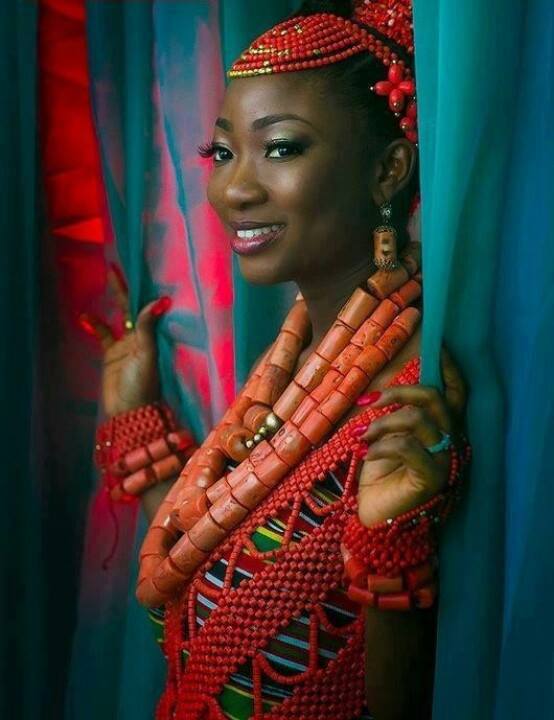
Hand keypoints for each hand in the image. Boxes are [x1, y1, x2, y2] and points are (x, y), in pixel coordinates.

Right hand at [79, 264, 171, 416]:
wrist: (129, 411)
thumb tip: (160, 300)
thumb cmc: (143, 384)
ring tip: (101, 283)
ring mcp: (125, 345)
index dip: (139, 290)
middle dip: (123, 290)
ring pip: (117, 319)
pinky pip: (102, 335)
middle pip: (131, 308)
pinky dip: (95, 325)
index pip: (144, 307)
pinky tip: (85, 316)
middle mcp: (140, 337)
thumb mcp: (146, 354)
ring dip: (110, 304)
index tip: (135, 270)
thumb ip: (147, 327)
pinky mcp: (111, 355)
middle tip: (113, 268)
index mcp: (151, 336)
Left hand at [355, 349, 466, 527]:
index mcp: (443, 429)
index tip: (439, 346)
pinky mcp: (431, 479)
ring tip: (361, 435)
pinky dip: (380, 446)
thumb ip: (396, 413)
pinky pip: (406, 447)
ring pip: (418, 419)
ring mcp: (444, 461)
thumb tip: (384, 388)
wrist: (373, 516)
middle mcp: (450, 442)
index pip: (455, 393)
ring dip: (382, 422)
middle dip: (399, 391)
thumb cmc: (380, 475)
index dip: (449, 369)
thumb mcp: (387, 436)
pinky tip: (366, 454)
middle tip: (370, 400)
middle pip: (435, 398)